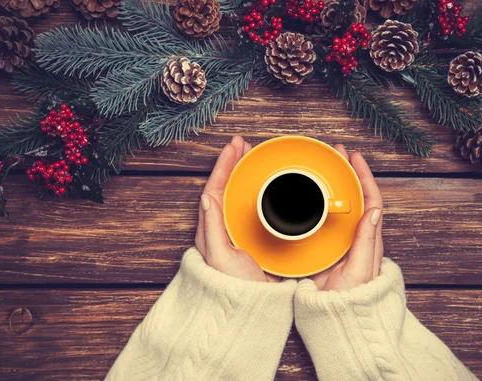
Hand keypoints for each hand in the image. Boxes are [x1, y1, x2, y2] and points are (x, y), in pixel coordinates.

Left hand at [195, 136, 278, 281]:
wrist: (248, 311)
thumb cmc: (231, 288)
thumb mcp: (219, 257)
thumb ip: (212, 228)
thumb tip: (207, 196)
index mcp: (213, 229)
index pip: (215, 189)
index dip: (223, 165)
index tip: (234, 146)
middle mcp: (225, 228)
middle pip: (228, 188)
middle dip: (235, 164)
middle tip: (245, 145)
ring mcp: (242, 233)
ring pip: (243, 197)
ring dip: (247, 175)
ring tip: (255, 158)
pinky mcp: (258, 240)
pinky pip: (260, 211)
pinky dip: (265, 194)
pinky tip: (275, 187)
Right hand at [310, 145, 383, 290]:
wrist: (337, 321)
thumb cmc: (352, 300)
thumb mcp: (360, 270)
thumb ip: (367, 242)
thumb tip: (375, 210)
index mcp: (368, 239)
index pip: (371, 200)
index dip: (364, 176)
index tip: (354, 157)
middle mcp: (356, 237)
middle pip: (356, 197)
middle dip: (348, 172)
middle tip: (336, 154)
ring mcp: (340, 242)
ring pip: (340, 206)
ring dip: (335, 184)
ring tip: (323, 167)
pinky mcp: (326, 249)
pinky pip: (325, 221)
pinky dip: (319, 203)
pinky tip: (306, 196)